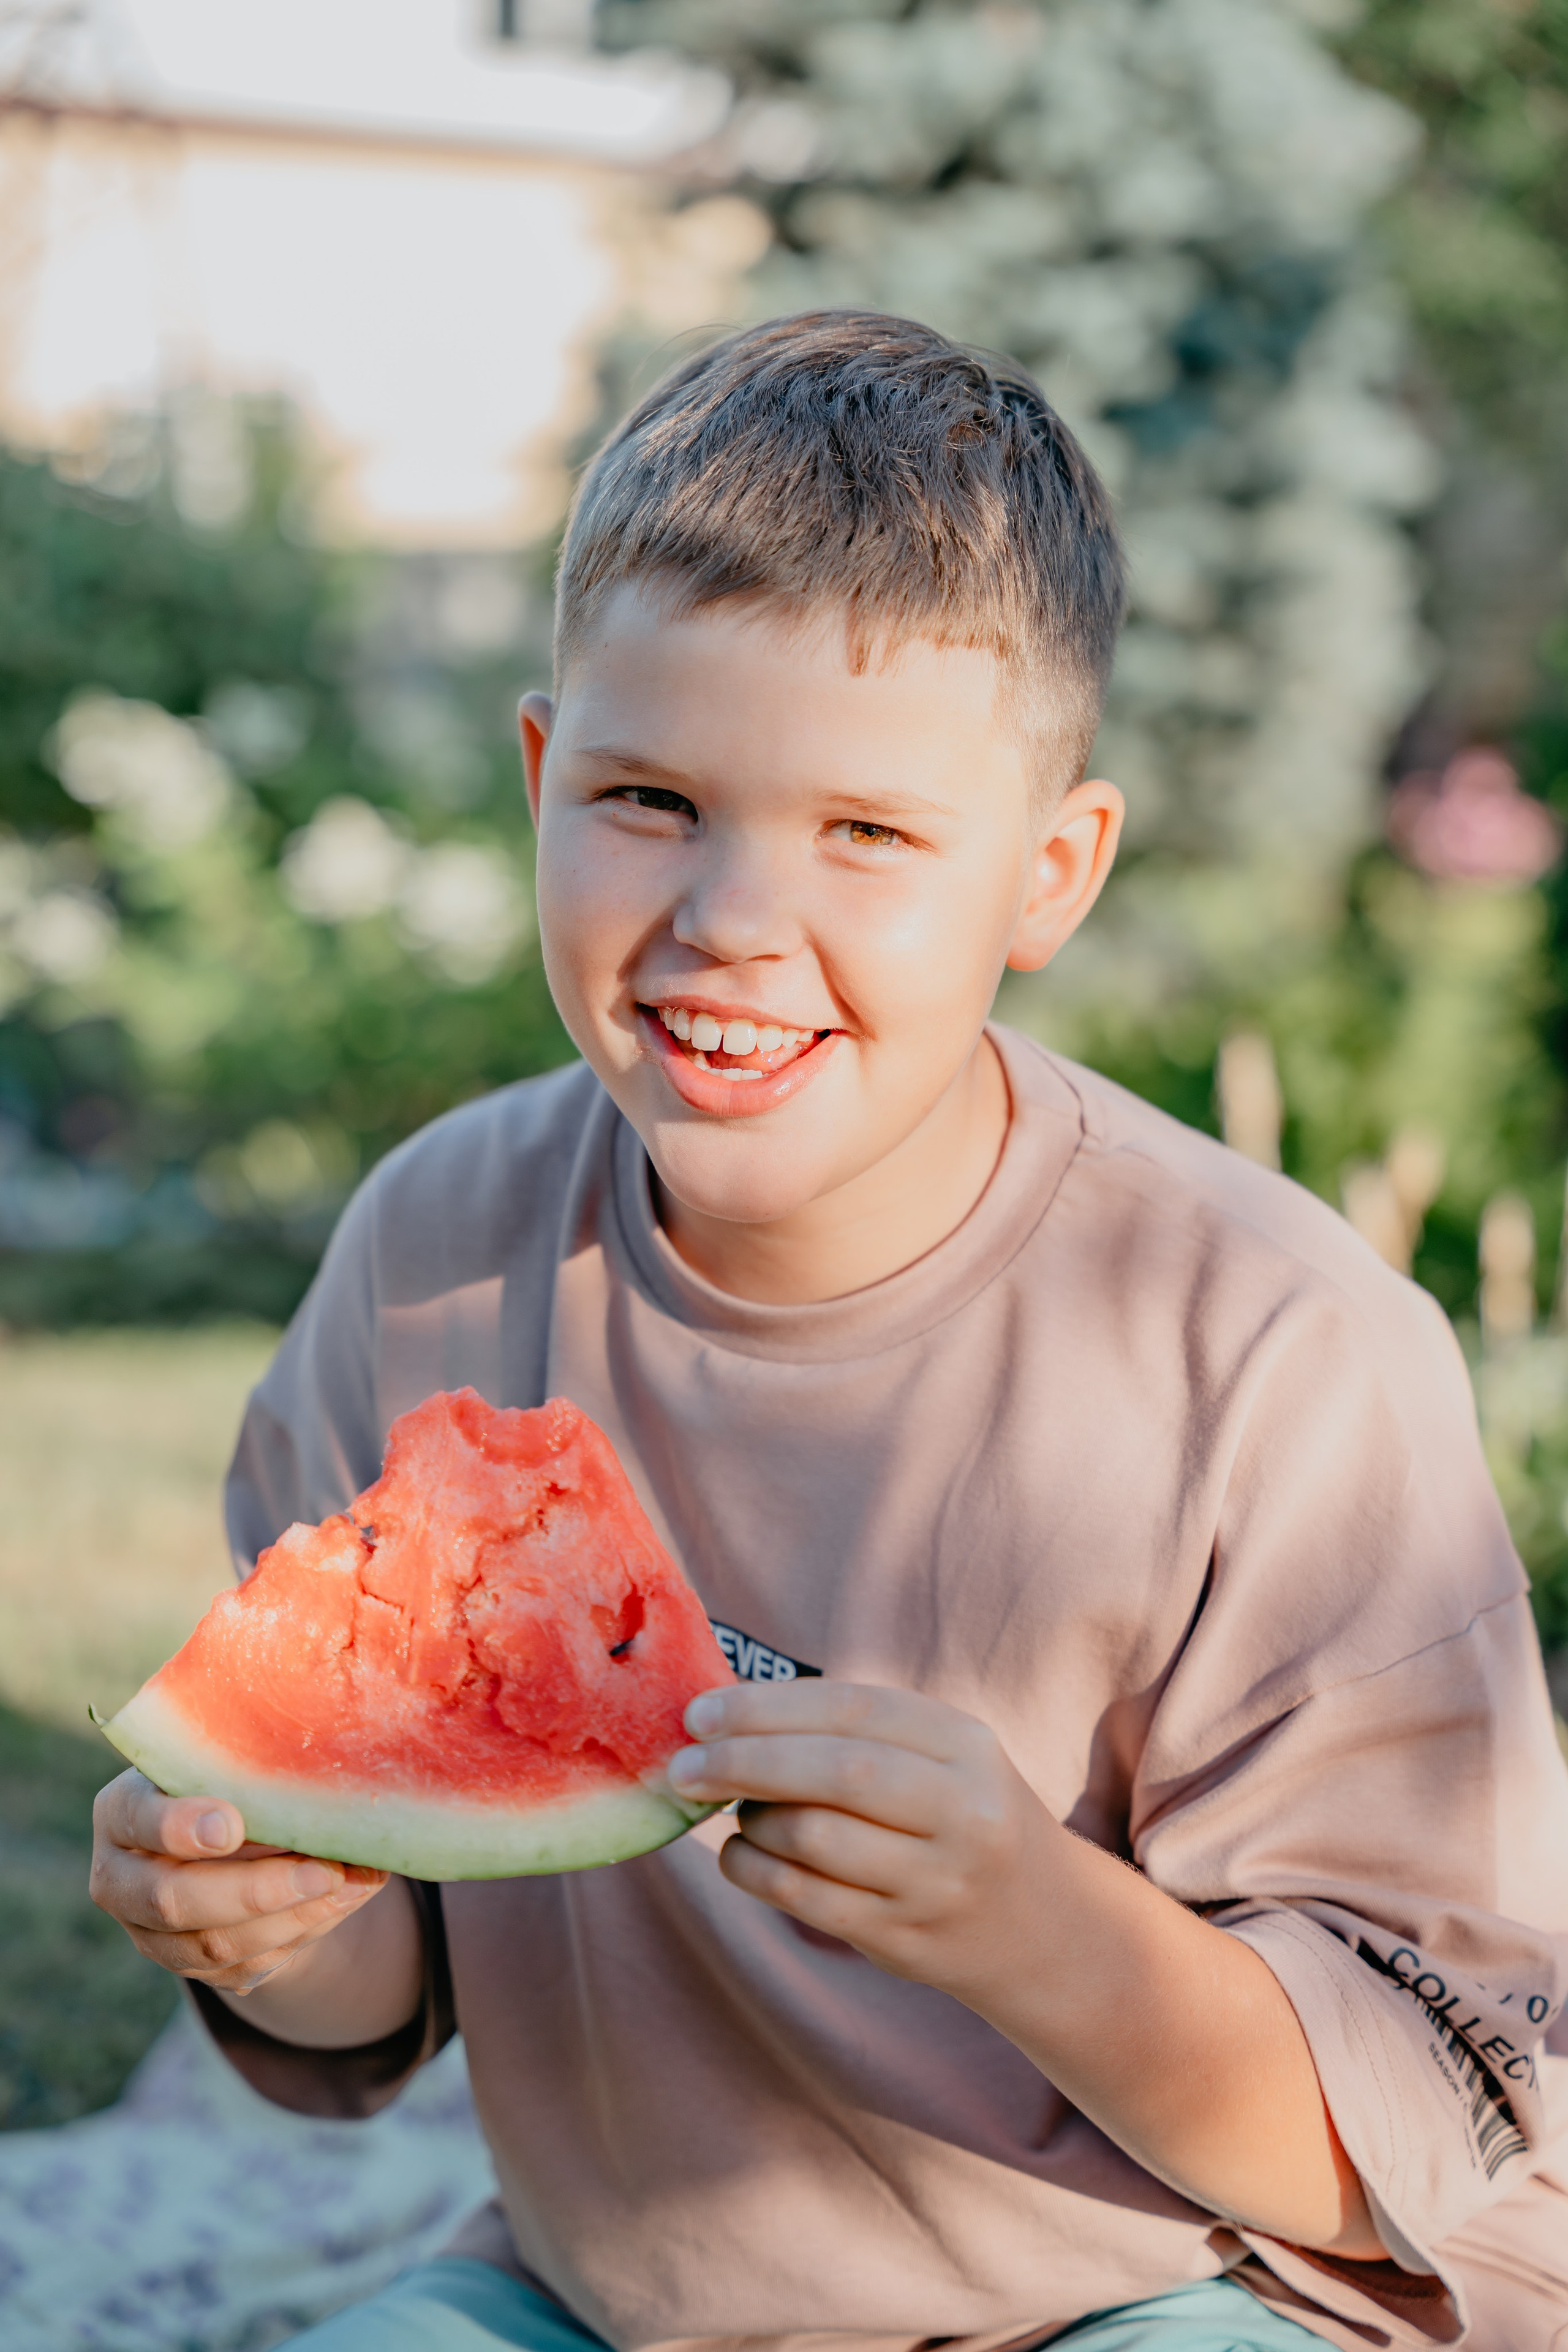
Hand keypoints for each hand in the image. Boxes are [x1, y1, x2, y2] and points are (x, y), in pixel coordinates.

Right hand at [90, 1768, 385, 1996]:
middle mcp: (121, 1880)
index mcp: (120, 1813)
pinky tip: (346, 1900)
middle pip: (172, 1900)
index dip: (179, 1827)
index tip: (231, 1825)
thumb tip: (322, 1775)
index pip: (137, 1819)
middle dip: (255, 1890)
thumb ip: (251, 1764)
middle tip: (323, 1871)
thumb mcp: (224, 1759)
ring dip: (293, 1916)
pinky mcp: (192, 1967)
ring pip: (215, 1945)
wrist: (220, 1838)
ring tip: (351, 1883)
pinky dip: (304, 1932)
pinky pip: (247, 1965)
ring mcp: (151, 1933)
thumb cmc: (225, 1777)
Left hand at [668, 1679, 1052, 1998]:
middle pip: (836, 1773)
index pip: (853, 1708)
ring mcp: (938, 1882)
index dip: (767, 1707)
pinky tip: (741, 1854)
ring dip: (753, 1820)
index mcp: (966, 1743)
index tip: (700, 1712)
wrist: (1041, 1924)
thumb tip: (731, 1715)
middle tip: (684, 1764)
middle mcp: (962, 1810)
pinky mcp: (906, 1940)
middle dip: (744, 1761)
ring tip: (737, 1809)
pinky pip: (807, 1900)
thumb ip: (853, 1730)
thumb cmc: (960, 1814)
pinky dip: (755, 1871)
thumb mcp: (939, 1755)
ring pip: (815, 1838)